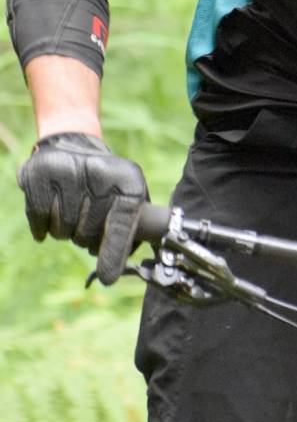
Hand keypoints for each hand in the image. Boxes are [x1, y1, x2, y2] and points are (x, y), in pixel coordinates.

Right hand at [17, 132, 148, 284]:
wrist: (74, 144)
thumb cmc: (106, 183)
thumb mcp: (128, 198)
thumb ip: (132, 231)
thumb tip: (117, 269)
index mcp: (129, 179)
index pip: (123, 221)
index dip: (114, 251)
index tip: (107, 277)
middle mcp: (101, 170)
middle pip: (88, 232)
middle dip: (86, 238)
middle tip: (86, 223)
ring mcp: (70, 168)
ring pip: (62, 228)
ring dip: (64, 230)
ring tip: (71, 210)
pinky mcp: (40, 172)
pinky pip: (39, 217)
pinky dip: (42, 225)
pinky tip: (51, 210)